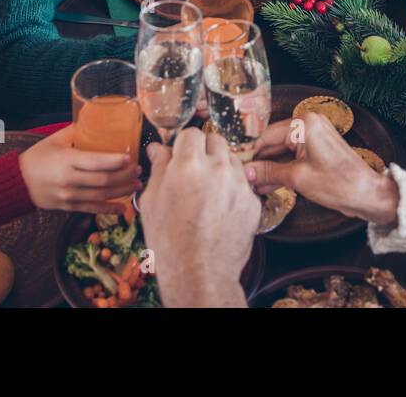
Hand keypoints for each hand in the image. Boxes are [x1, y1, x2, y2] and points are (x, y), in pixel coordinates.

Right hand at [18, 125, 140, 212]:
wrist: (17, 182)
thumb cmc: (38, 157)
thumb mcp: (55, 140)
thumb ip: (76, 131)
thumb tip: (97, 119)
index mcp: (67, 161)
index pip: (95, 162)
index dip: (115, 162)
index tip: (130, 158)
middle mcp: (69, 180)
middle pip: (103, 181)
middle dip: (124, 176)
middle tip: (138, 170)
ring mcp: (69, 195)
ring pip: (101, 196)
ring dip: (122, 191)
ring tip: (136, 185)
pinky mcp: (68, 206)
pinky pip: (92, 209)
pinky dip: (109, 209)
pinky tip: (123, 207)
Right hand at [139, 129, 256, 307]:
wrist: (199, 272)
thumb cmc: (170, 240)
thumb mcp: (153, 201)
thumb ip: (159, 169)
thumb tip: (159, 148)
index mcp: (188, 165)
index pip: (191, 133)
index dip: (184, 143)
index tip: (181, 154)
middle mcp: (217, 168)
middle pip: (216, 140)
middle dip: (205, 150)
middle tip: (195, 170)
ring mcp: (238, 184)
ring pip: (232, 160)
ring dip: (221, 167)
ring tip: (208, 190)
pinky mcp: (253, 201)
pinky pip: (244, 183)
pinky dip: (234, 189)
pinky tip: (221, 207)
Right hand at [244, 114, 398, 226]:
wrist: (367, 194)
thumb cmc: (338, 183)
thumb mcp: (297, 178)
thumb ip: (268, 172)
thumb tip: (246, 173)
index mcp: (305, 124)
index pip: (266, 136)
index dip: (250, 153)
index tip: (236, 167)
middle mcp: (309, 124)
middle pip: (274, 142)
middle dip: (259, 162)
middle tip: (243, 178)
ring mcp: (314, 136)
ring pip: (282, 150)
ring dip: (269, 167)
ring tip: (253, 185)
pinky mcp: (318, 148)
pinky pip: (293, 155)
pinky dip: (282, 168)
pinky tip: (268, 184)